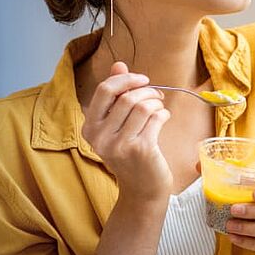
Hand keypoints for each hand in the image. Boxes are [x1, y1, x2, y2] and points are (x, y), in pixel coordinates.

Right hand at [81, 61, 173, 202]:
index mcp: (90, 127)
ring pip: (143, 106)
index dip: (126, 79)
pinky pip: (156, 118)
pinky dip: (164, 114)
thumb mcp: (118, 124)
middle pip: (127, 97)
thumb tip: (118, 65)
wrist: (142, 189)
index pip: (104, 90)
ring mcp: (119, 145)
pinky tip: (164, 119)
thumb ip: (116, 94)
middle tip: (157, 96)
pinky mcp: (140, 150)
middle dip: (147, 91)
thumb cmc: (131, 151)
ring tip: (160, 109)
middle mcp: (100, 137)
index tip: (142, 79)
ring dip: (157, 103)